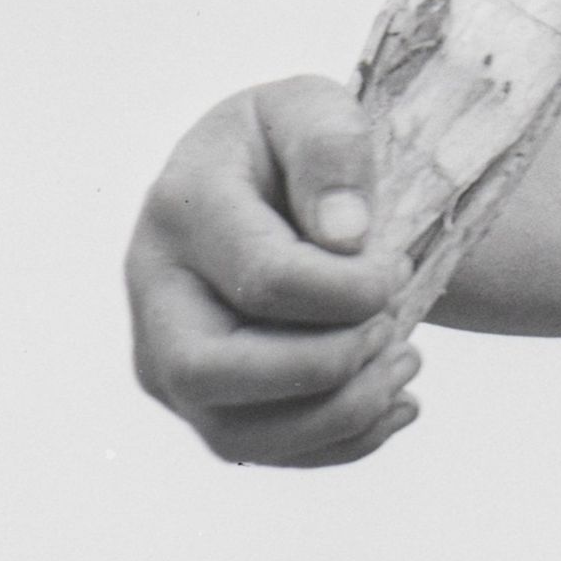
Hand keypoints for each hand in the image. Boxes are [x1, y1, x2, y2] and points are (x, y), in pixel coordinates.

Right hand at [125, 77, 417, 466]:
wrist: (273, 187)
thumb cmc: (294, 146)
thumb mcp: (314, 107)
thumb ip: (331, 150)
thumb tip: (344, 237)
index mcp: (179, 212)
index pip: (265, 279)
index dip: (353, 287)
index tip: (397, 264)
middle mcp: (154, 297)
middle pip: (213, 373)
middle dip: (326, 363)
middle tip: (393, 325)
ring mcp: (170, 361)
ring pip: (237, 433)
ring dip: (343, 413)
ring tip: (406, 360)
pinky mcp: (207, 404)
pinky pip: (266, 453)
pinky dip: (345, 442)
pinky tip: (398, 399)